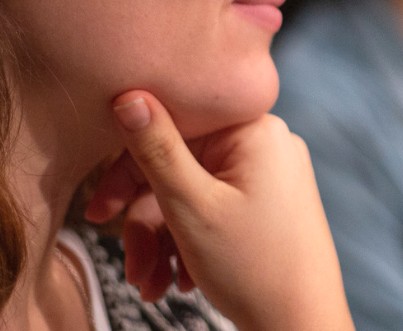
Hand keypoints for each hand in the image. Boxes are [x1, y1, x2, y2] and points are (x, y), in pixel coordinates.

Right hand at [85, 90, 353, 330]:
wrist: (303, 327)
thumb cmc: (255, 270)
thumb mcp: (191, 207)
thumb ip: (155, 149)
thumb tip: (129, 94)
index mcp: (254, 130)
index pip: (174, 126)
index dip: (128, 169)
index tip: (99, 208)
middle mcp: (266, 146)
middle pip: (179, 167)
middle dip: (146, 222)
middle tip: (128, 262)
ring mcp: (270, 178)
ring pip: (191, 197)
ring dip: (162, 243)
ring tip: (151, 286)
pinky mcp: (269, 207)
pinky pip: (214, 212)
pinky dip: (188, 246)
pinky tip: (178, 282)